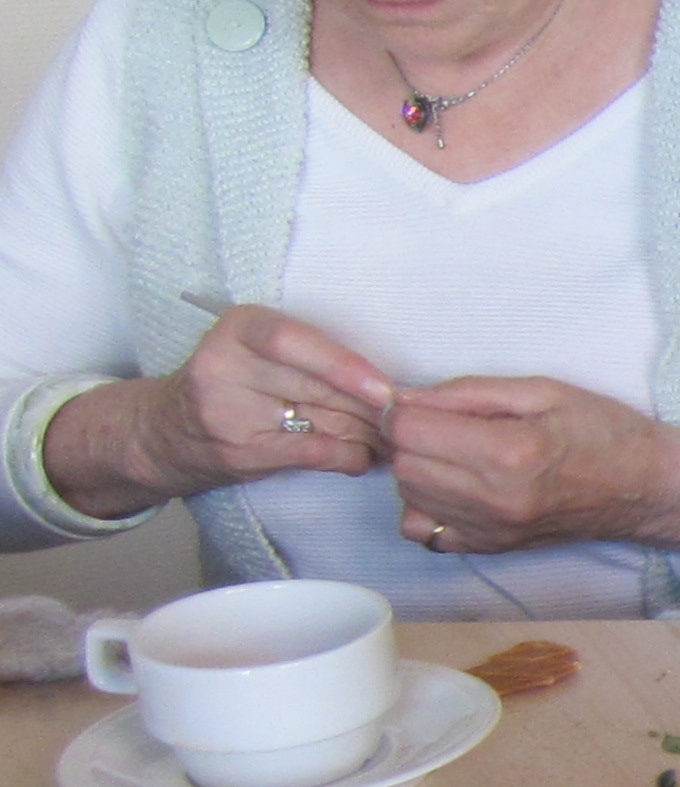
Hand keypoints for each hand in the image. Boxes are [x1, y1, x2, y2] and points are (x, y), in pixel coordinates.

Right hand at [41, 305, 394, 519]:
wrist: (167, 431)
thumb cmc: (234, 382)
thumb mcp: (259, 353)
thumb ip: (313, 360)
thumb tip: (391, 385)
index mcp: (237, 329)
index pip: (291, 341)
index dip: (343, 365)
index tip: (384, 388)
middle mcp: (223, 368)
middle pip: (313, 385)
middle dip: (368, 405)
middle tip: (406, 416)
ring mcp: (226, 414)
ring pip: (318, 421)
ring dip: (366, 433)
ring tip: (395, 436)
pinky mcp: (237, 453)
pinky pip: (308, 453)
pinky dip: (346, 457)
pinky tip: (364, 458)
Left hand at [386, 375, 679, 553]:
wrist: (647, 488)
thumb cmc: (603, 430)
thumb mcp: (543, 390)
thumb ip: (470, 392)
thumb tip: (407, 397)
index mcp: (508, 450)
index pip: (408, 429)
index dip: (405, 408)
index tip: (427, 402)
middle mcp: (493, 498)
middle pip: (402, 465)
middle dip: (411, 439)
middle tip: (443, 425)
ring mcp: (491, 530)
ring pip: (409, 498)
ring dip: (418, 471)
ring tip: (454, 454)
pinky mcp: (491, 548)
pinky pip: (423, 531)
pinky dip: (428, 506)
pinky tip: (457, 487)